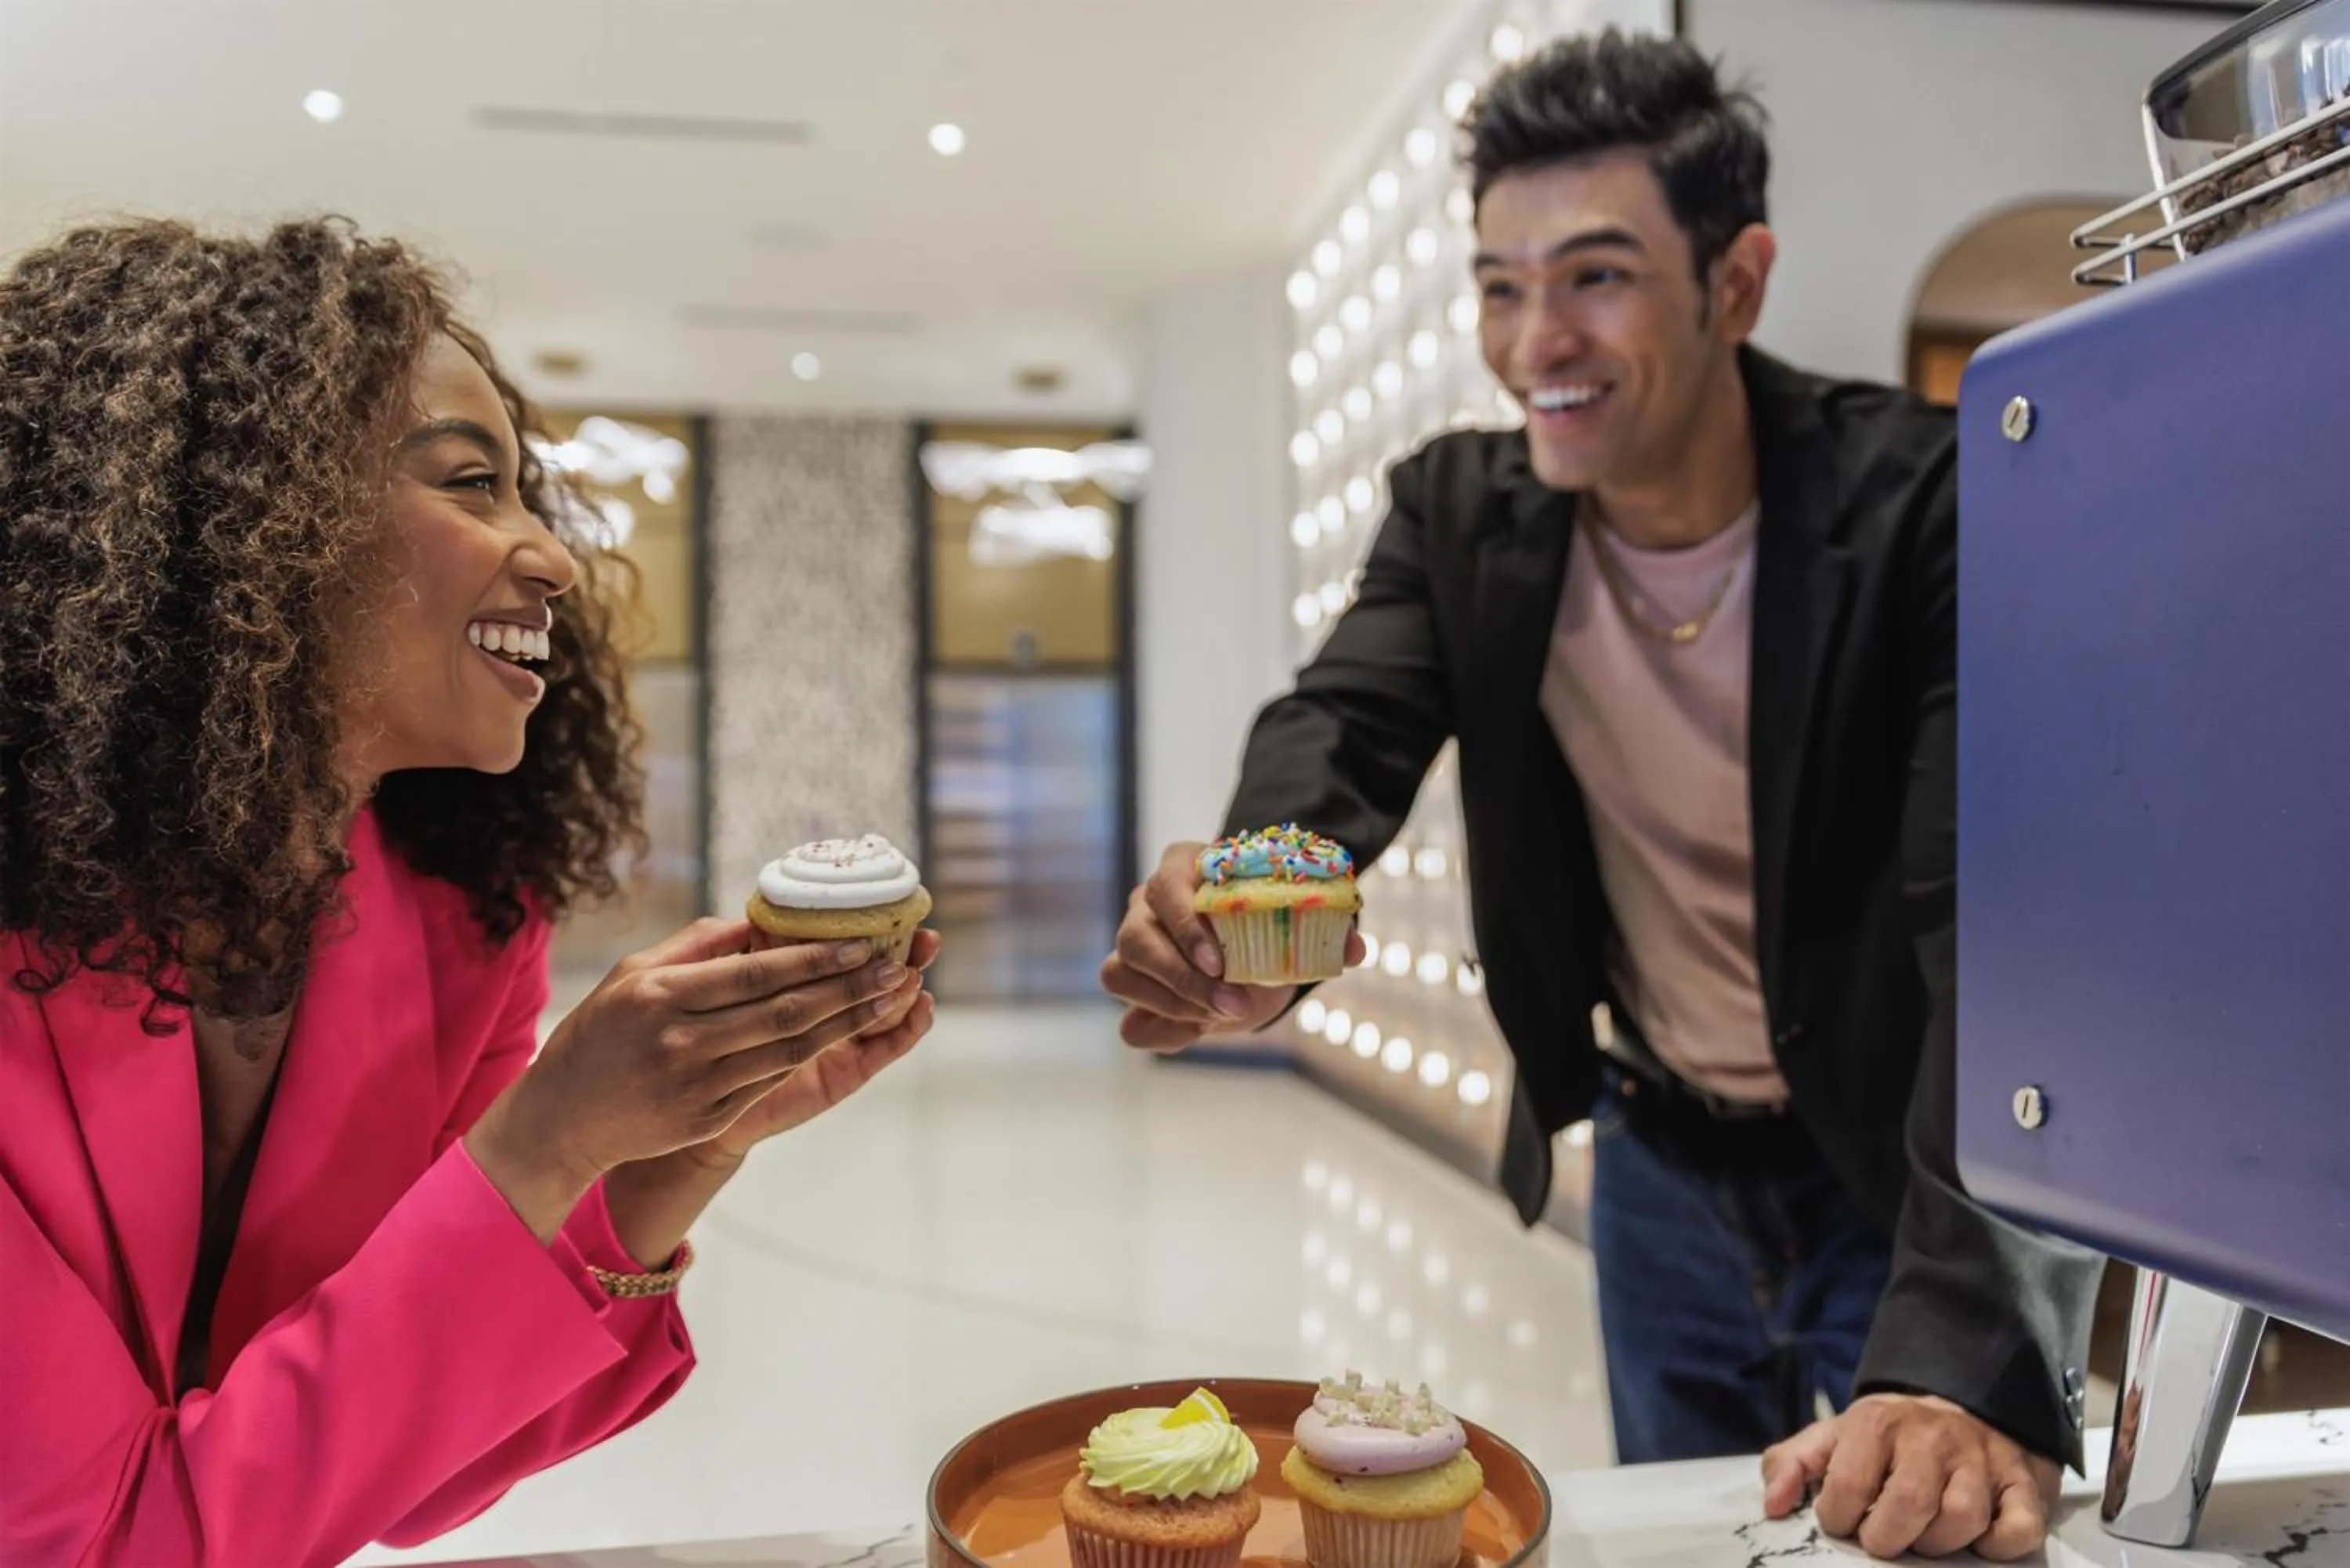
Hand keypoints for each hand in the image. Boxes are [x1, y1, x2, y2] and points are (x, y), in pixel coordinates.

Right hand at [468, 917, 914, 1227]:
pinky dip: (811, 1054)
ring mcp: (698, 1085)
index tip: (860, 943)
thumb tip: (756, 920)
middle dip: (848, 988)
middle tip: (896, 966)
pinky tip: (844, 1033)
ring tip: (888, 997)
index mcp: (663, 995)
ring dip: (845, 1022)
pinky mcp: (707, 1117)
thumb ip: (696, 945)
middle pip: (784, 1011)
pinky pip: (771, 1080)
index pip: (756, 973)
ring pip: (789, 1049)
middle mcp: (683, 1041)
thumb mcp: (634, 972)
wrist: (564, 1118)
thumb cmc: (600, 1031)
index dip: (814, 959)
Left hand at [693, 927, 940, 1160]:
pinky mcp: (846, 1073)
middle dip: (906, 955)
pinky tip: (922, 1008)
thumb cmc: (699, 1034)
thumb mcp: (710, 984)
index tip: (897, 908)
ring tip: (918, 969)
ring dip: (907, 988)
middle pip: (876, 977)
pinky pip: (884, 1050)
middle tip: (929, 938)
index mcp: (802, 980)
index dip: (874, 930)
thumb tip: (756, 919)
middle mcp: (827, 1007)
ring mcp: (841, 1040)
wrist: (691, 1096)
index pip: (846, 951)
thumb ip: (733, 950)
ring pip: (885, 1010)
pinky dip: (907, 1029)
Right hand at [1100, 840, 1365, 1051]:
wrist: (1253, 955)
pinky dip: (1161, 1029)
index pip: (1165, 885)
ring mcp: (1131, 943)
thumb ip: (1324, 933)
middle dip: (1183, 978)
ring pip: (1121, 972)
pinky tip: (1197, 1031)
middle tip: (1231, 1004)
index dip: (1186, 924)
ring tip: (1218, 1018)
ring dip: (1171, 1005)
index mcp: (1182, 869)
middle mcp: (1146, 902)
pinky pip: (1127, 1017)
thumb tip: (1354, 948)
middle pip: (1137, 936)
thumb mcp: (1295, 926)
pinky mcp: (1131, 986)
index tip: (1221, 963)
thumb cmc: (1267, 927)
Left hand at [1761, 1394, 2060, 1560]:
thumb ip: (1793, 1464)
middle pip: (1909, 1504)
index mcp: (1877, 1423)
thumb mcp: (1835, 1437)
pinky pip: (2018, 1528)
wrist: (1964, 1405)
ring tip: (1924, 1537)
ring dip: (1938, 1544)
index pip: (1848, 1485)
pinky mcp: (2023, 1482)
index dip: (1839, 1519)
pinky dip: (1998, 1545)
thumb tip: (1772, 1505)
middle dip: (1887, 1538)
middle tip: (1883, 1540)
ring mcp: (1981, 1459)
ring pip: (1962, 1518)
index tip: (1844, 1522)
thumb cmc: (1890, 1437)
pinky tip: (1977, 1540)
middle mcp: (1932, 1436)